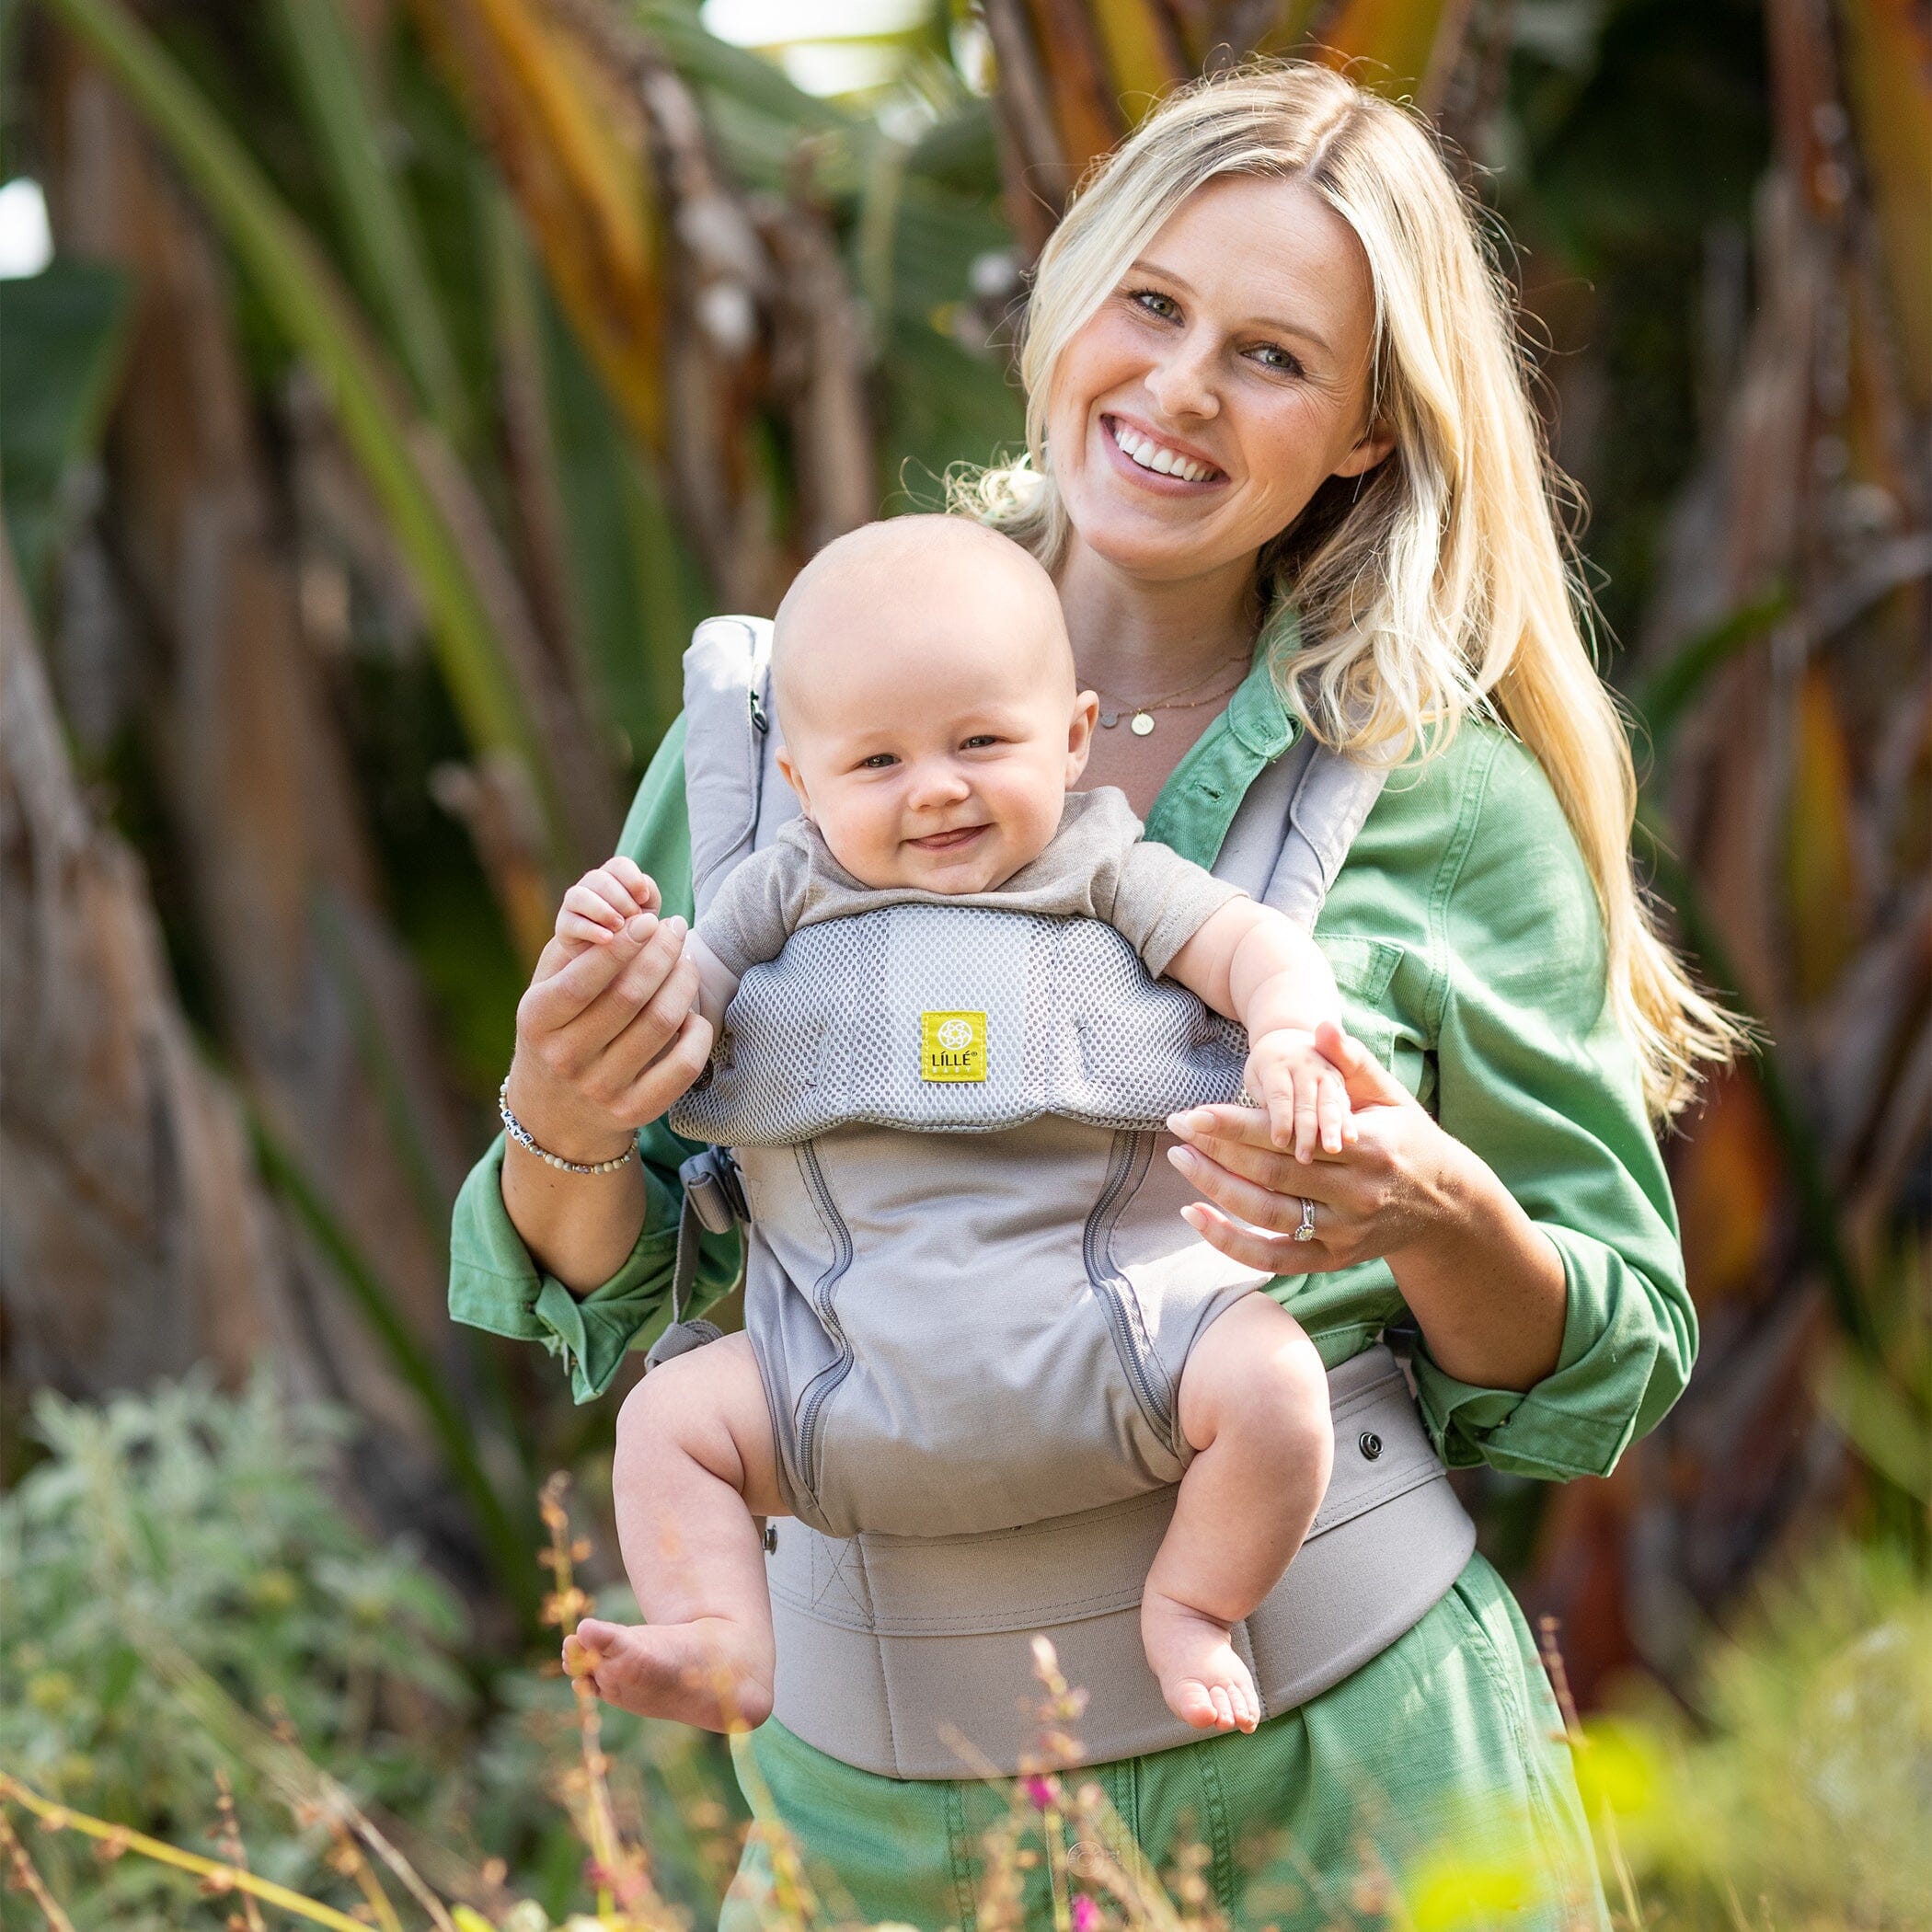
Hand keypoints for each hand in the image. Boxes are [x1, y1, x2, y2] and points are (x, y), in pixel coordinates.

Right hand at [506, 881, 711, 1167]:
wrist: (555, 1114)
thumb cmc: (556, 1032)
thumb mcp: (544, 992)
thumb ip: (573, 952)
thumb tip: (626, 912)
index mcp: (537, 1022)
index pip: (583, 980)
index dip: (623, 946)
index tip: (649, 919)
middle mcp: (566, 1059)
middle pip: (630, 997)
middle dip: (662, 952)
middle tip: (677, 928)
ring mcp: (601, 1089)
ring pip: (662, 1024)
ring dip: (684, 981)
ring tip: (686, 960)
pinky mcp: (635, 1112)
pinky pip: (684, 1064)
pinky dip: (698, 1030)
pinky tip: (692, 1012)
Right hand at [555, 856, 660, 952]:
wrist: (617, 960)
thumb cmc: (636, 931)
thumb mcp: (648, 912)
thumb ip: (649, 896)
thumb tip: (642, 891)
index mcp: (613, 877)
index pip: (619, 865)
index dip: (632, 878)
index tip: (643, 898)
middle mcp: (590, 886)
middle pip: (600, 878)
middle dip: (621, 899)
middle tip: (633, 918)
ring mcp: (574, 905)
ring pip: (579, 895)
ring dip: (603, 910)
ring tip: (619, 927)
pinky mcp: (564, 928)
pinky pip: (571, 923)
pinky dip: (591, 930)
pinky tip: (608, 939)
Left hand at [1170, 1022, 1456, 1275]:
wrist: (1447, 1206)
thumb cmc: (1408, 1138)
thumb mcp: (1391, 1096)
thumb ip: (1352, 1062)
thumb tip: (1321, 1027)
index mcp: (1368, 1147)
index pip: (1290, 1136)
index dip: (1237, 1126)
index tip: (1194, 1113)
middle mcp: (1356, 1194)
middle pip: (1272, 1176)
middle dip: (1217, 1153)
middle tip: (1176, 1130)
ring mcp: (1345, 1232)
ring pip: (1268, 1216)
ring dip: (1217, 1190)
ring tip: (1180, 1161)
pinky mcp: (1334, 1260)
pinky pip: (1273, 1258)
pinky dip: (1230, 1243)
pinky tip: (1196, 1215)